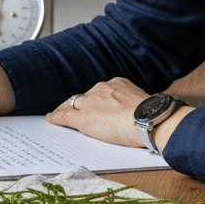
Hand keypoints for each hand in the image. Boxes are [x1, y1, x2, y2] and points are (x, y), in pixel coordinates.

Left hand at [44, 77, 187, 150]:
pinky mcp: (83, 118)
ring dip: (66, 110)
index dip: (95, 100)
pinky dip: (56, 118)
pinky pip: (64, 116)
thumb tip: (141, 112)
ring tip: (58, 115)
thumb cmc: (153, 115)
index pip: (100, 92)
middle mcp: (102, 89)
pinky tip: (51, 119)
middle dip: (80, 104)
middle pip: (85, 97)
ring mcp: (91, 103)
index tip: (95, 105)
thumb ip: (136, 104)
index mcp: (118, 84)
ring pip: (73, 104)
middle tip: (74, 111)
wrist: (149, 119)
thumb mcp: (144, 103)